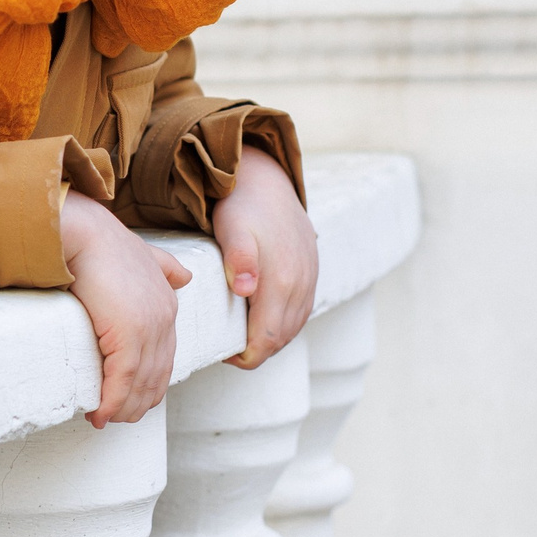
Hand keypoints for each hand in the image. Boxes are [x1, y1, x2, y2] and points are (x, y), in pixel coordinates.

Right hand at [61, 191, 192, 427]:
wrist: (83, 231)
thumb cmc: (102, 241)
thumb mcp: (144, 254)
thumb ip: (166, 267)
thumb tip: (185, 277)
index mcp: (168, 305)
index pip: (164, 357)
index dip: (148, 383)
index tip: (131, 401)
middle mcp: (164, 319)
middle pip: (156, 376)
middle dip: (136, 402)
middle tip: (115, 418)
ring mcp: (149, 328)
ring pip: (139, 383)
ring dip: (121, 408)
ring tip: (102, 420)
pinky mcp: (128, 334)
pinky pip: (122, 379)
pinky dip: (111, 401)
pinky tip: (99, 414)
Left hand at [211, 149, 315, 368]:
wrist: (267, 179)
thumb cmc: (241, 206)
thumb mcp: (231, 228)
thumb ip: (238, 258)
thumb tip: (246, 290)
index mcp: (281, 281)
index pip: (267, 340)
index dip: (246, 357)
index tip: (223, 353)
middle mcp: (301, 284)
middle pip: (281, 339)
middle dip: (256, 351)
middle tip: (228, 347)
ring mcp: (310, 279)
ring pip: (294, 327)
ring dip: (271, 339)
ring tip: (242, 336)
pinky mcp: (312, 273)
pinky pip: (302, 311)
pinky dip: (284, 323)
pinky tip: (264, 318)